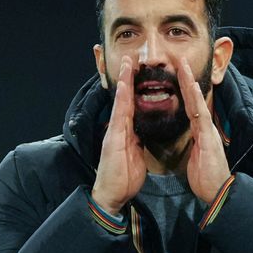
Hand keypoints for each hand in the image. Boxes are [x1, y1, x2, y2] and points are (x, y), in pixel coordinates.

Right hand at [92, 56, 146, 214]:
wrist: (112, 195)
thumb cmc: (124, 178)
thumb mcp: (135, 155)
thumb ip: (136, 141)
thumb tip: (139, 133)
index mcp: (125, 131)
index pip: (130, 104)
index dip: (133, 86)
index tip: (136, 69)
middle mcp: (117, 128)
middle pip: (124, 97)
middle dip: (127, 76)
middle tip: (130, 56)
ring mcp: (114, 133)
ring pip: (120, 102)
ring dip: (123, 81)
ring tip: (127, 63)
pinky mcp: (113, 140)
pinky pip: (118, 117)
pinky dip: (120, 101)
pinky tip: (122, 88)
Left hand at [177, 57, 230, 203]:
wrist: (218, 192)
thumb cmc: (206, 178)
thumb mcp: (197, 157)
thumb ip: (196, 144)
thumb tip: (194, 137)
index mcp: (200, 132)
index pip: (190, 106)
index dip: (184, 90)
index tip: (177, 73)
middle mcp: (205, 128)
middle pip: (193, 99)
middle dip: (186, 79)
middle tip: (179, 60)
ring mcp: (208, 132)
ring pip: (197, 102)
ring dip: (190, 83)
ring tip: (183, 66)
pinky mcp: (208, 139)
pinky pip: (200, 116)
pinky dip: (196, 101)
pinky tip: (191, 87)